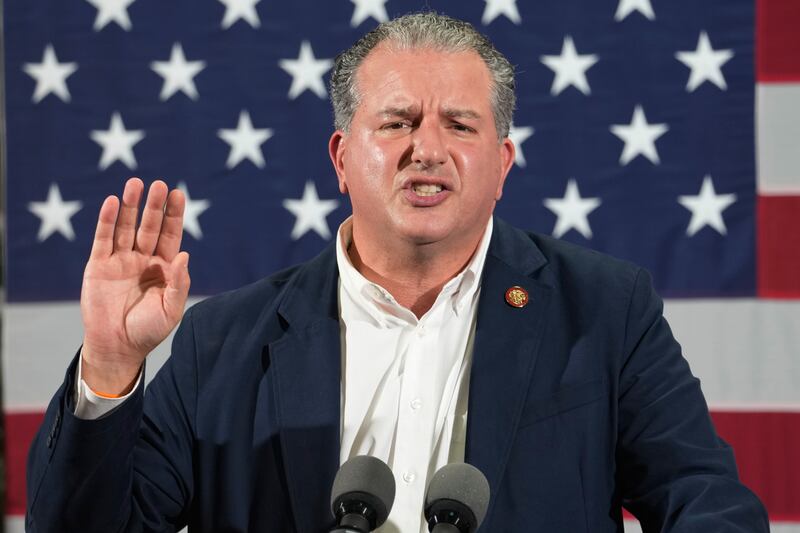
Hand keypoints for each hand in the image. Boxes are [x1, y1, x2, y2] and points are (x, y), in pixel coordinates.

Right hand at [80, 178, 189, 394]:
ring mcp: (120, 261)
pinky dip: (106, 221)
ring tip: (134, 184)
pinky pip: (103, 239)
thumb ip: (179, 283)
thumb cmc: (149, 330)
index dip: (174, 215)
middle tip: (159, 184)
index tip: (178, 194)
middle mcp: (142, 259)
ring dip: (130, 206)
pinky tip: (111, 203)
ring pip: (125, 227)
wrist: (118, 347)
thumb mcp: (171, 309)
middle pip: (149, 226)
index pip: (170, 235)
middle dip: (154, 206)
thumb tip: (185, 255)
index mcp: (164, 268)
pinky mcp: (98, 266)